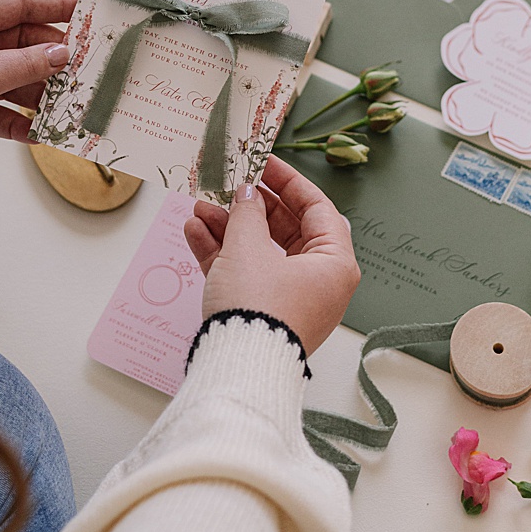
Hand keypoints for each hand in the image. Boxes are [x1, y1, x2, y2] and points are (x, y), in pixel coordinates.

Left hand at [0, 0, 76, 143]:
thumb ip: (24, 65)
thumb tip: (62, 55)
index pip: (16, 3)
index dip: (54, 6)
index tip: (88, 10)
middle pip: (21, 43)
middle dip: (52, 60)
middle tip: (87, 69)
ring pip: (14, 78)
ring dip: (40, 95)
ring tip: (69, 106)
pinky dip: (19, 120)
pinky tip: (41, 131)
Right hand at [182, 155, 360, 354]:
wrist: (237, 370)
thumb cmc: (258, 310)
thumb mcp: (248, 251)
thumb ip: (247, 214)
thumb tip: (247, 194)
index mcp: (335, 263)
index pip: (317, 208)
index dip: (288, 181)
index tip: (263, 162)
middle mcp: (320, 281)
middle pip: (287, 229)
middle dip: (250, 207)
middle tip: (227, 185)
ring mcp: (292, 299)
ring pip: (261, 251)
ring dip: (229, 228)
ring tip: (199, 208)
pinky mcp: (265, 314)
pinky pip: (247, 274)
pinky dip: (223, 255)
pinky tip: (195, 232)